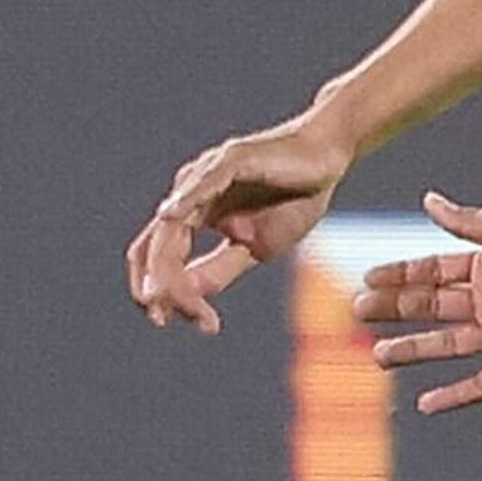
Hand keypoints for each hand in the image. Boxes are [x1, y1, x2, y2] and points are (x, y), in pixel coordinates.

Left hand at [127, 112, 353, 333]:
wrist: (326, 162)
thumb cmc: (294, 200)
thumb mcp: (255, 248)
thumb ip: (219, 268)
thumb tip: (187, 296)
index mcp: (194, 217)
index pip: (158, 257)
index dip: (155, 290)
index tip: (166, 321)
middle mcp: (190, 195)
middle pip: (155, 246)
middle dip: (158, 287)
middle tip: (168, 319)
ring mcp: (206, 175)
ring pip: (171, 224)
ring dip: (166, 265)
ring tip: (173, 295)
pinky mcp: (230, 159)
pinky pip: (202, 184)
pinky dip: (184, 203)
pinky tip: (171, 220)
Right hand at [356, 191, 481, 412]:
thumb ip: (464, 221)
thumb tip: (428, 200)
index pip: (431, 272)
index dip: (399, 276)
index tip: (366, 279)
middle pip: (431, 308)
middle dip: (394, 310)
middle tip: (357, 312)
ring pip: (446, 346)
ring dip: (412, 350)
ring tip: (378, 355)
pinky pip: (479, 385)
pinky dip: (453, 396)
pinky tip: (425, 403)